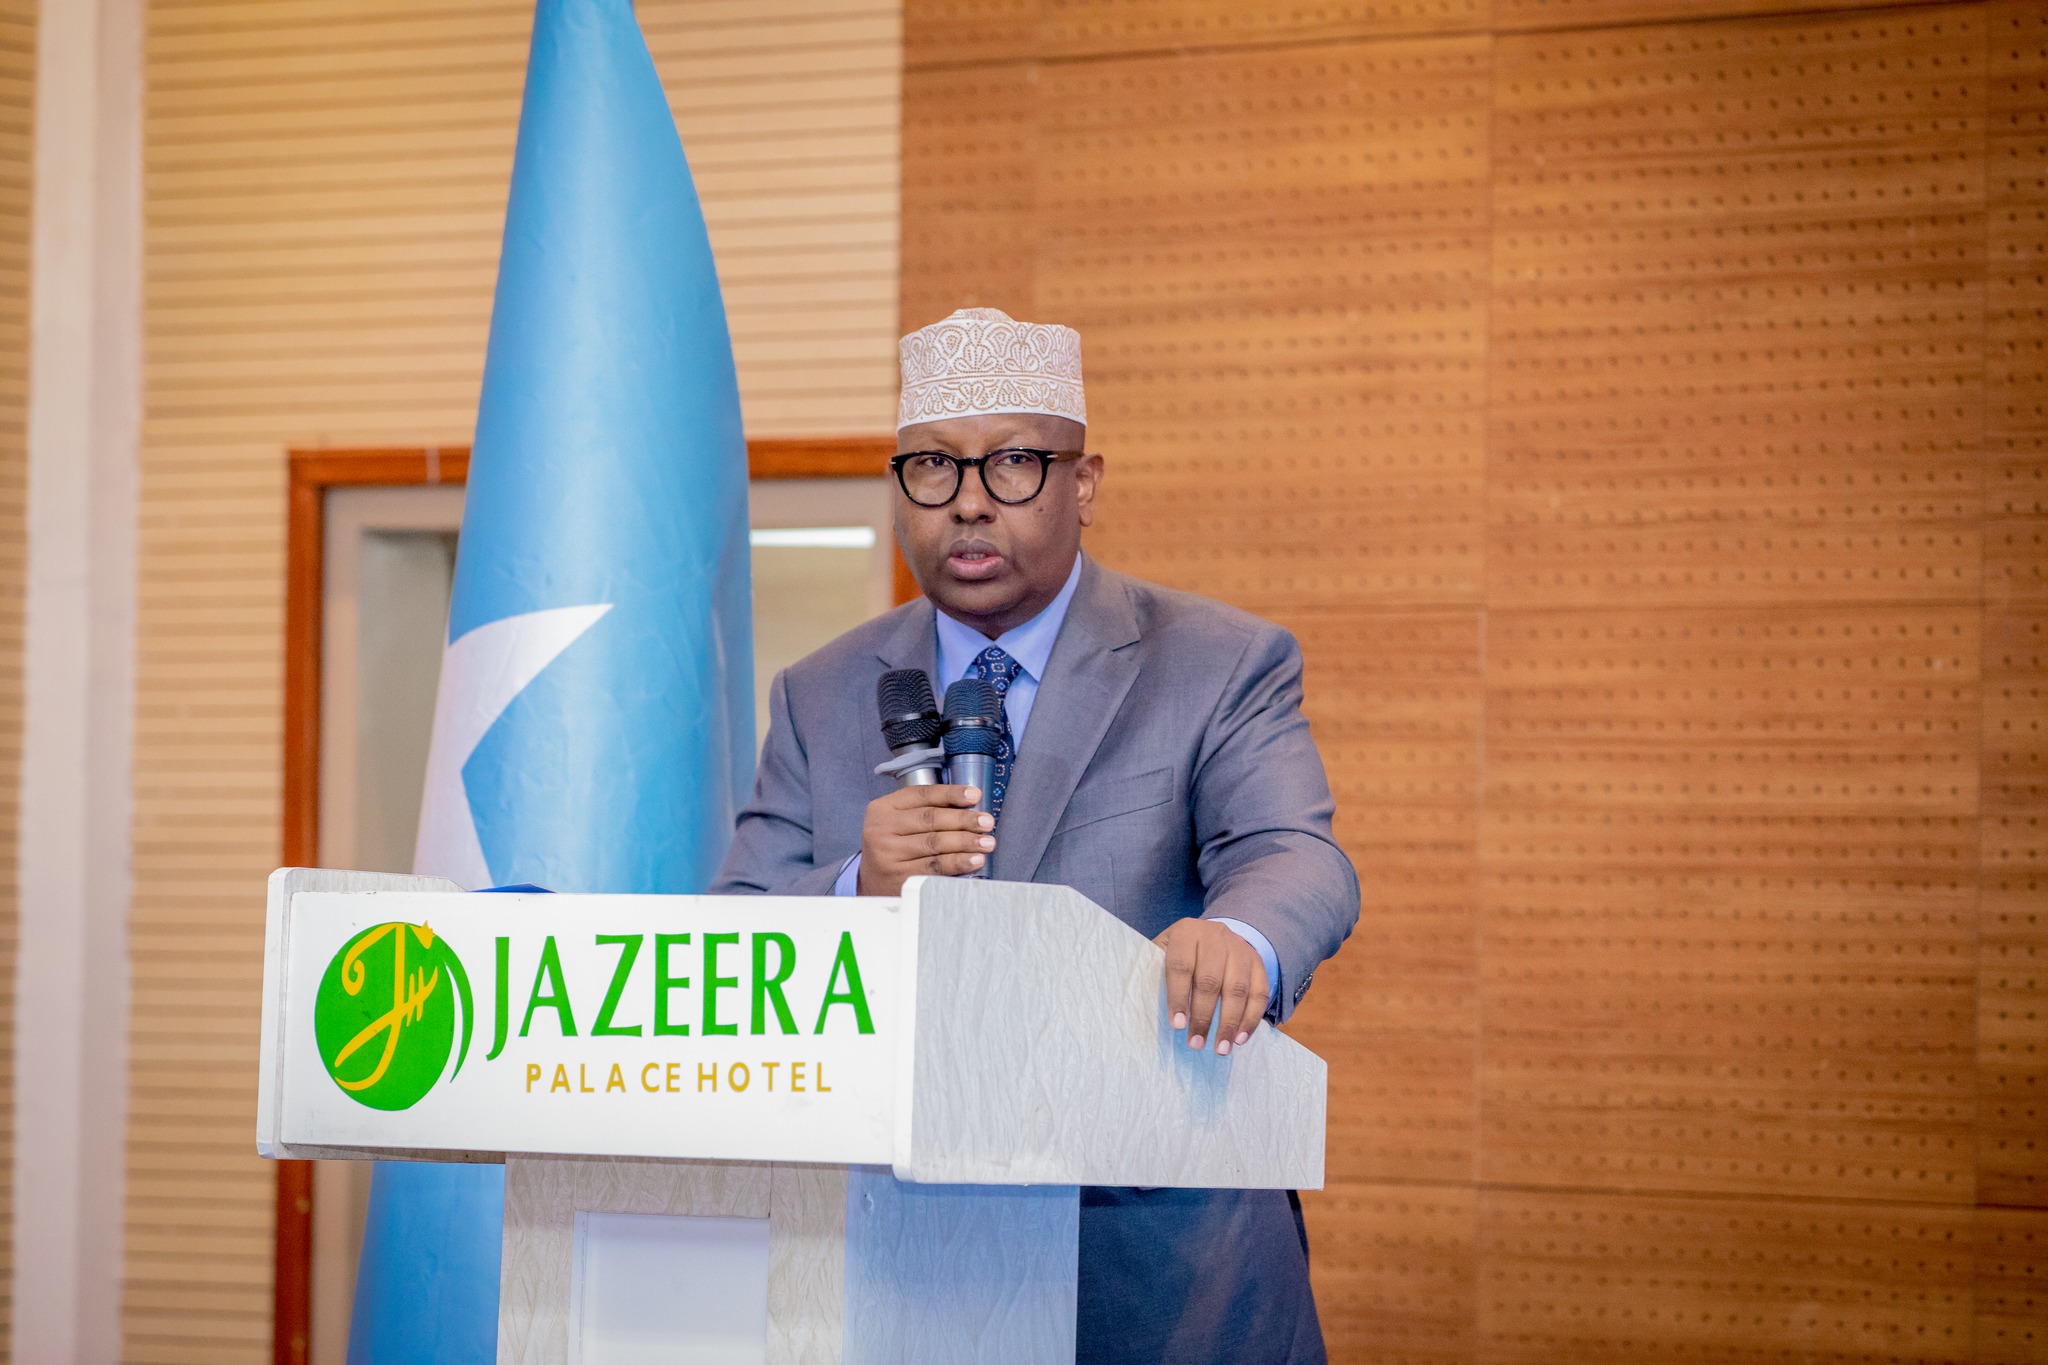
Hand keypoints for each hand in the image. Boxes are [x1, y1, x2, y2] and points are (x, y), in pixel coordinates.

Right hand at [856, 785, 995, 895]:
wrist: (873, 882)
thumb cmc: (894, 846)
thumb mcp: (898, 821)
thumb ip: (924, 810)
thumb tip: (969, 805)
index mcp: (883, 808)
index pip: (922, 795)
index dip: (951, 793)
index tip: (975, 795)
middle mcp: (881, 829)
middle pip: (930, 819)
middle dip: (963, 820)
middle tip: (987, 822)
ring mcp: (889, 854)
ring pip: (935, 843)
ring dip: (966, 842)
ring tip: (987, 842)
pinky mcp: (899, 877)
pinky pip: (935, 867)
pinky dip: (958, 862)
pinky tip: (974, 860)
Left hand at [1155, 918, 1269, 1055]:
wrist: (1212, 935)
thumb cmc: (1179, 953)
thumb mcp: (1162, 953)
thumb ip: (1156, 975)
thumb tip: (1152, 1012)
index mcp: (1186, 933)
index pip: (1181, 966)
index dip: (1178, 997)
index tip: (1177, 1026)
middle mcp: (1215, 936)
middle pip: (1211, 980)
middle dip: (1203, 1016)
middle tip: (1196, 1044)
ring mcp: (1240, 948)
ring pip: (1238, 989)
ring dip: (1229, 1023)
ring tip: (1221, 1049)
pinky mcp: (1258, 963)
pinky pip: (1260, 993)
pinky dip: (1251, 1019)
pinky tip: (1240, 1039)